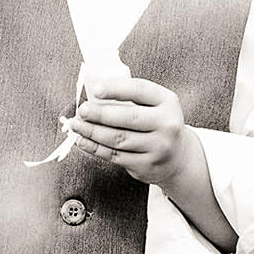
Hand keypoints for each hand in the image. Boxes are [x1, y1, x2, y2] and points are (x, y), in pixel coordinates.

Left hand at [69, 76, 194, 185]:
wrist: (177, 157)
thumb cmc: (158, 124)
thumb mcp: (155, 105)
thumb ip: (130, 98)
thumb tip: (93, 95)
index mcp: (167, 102)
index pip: (139, 90)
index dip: (116, 89)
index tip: (96, 89)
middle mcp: (166, 124)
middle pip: (128, 117)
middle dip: (100, 114)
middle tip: (82, 110)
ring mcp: (158, 147)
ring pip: (118, 139)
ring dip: (93, 131)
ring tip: (77, 124)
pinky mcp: (146, 165)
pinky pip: (115, 156)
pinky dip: (95, 148)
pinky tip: (83, 140)